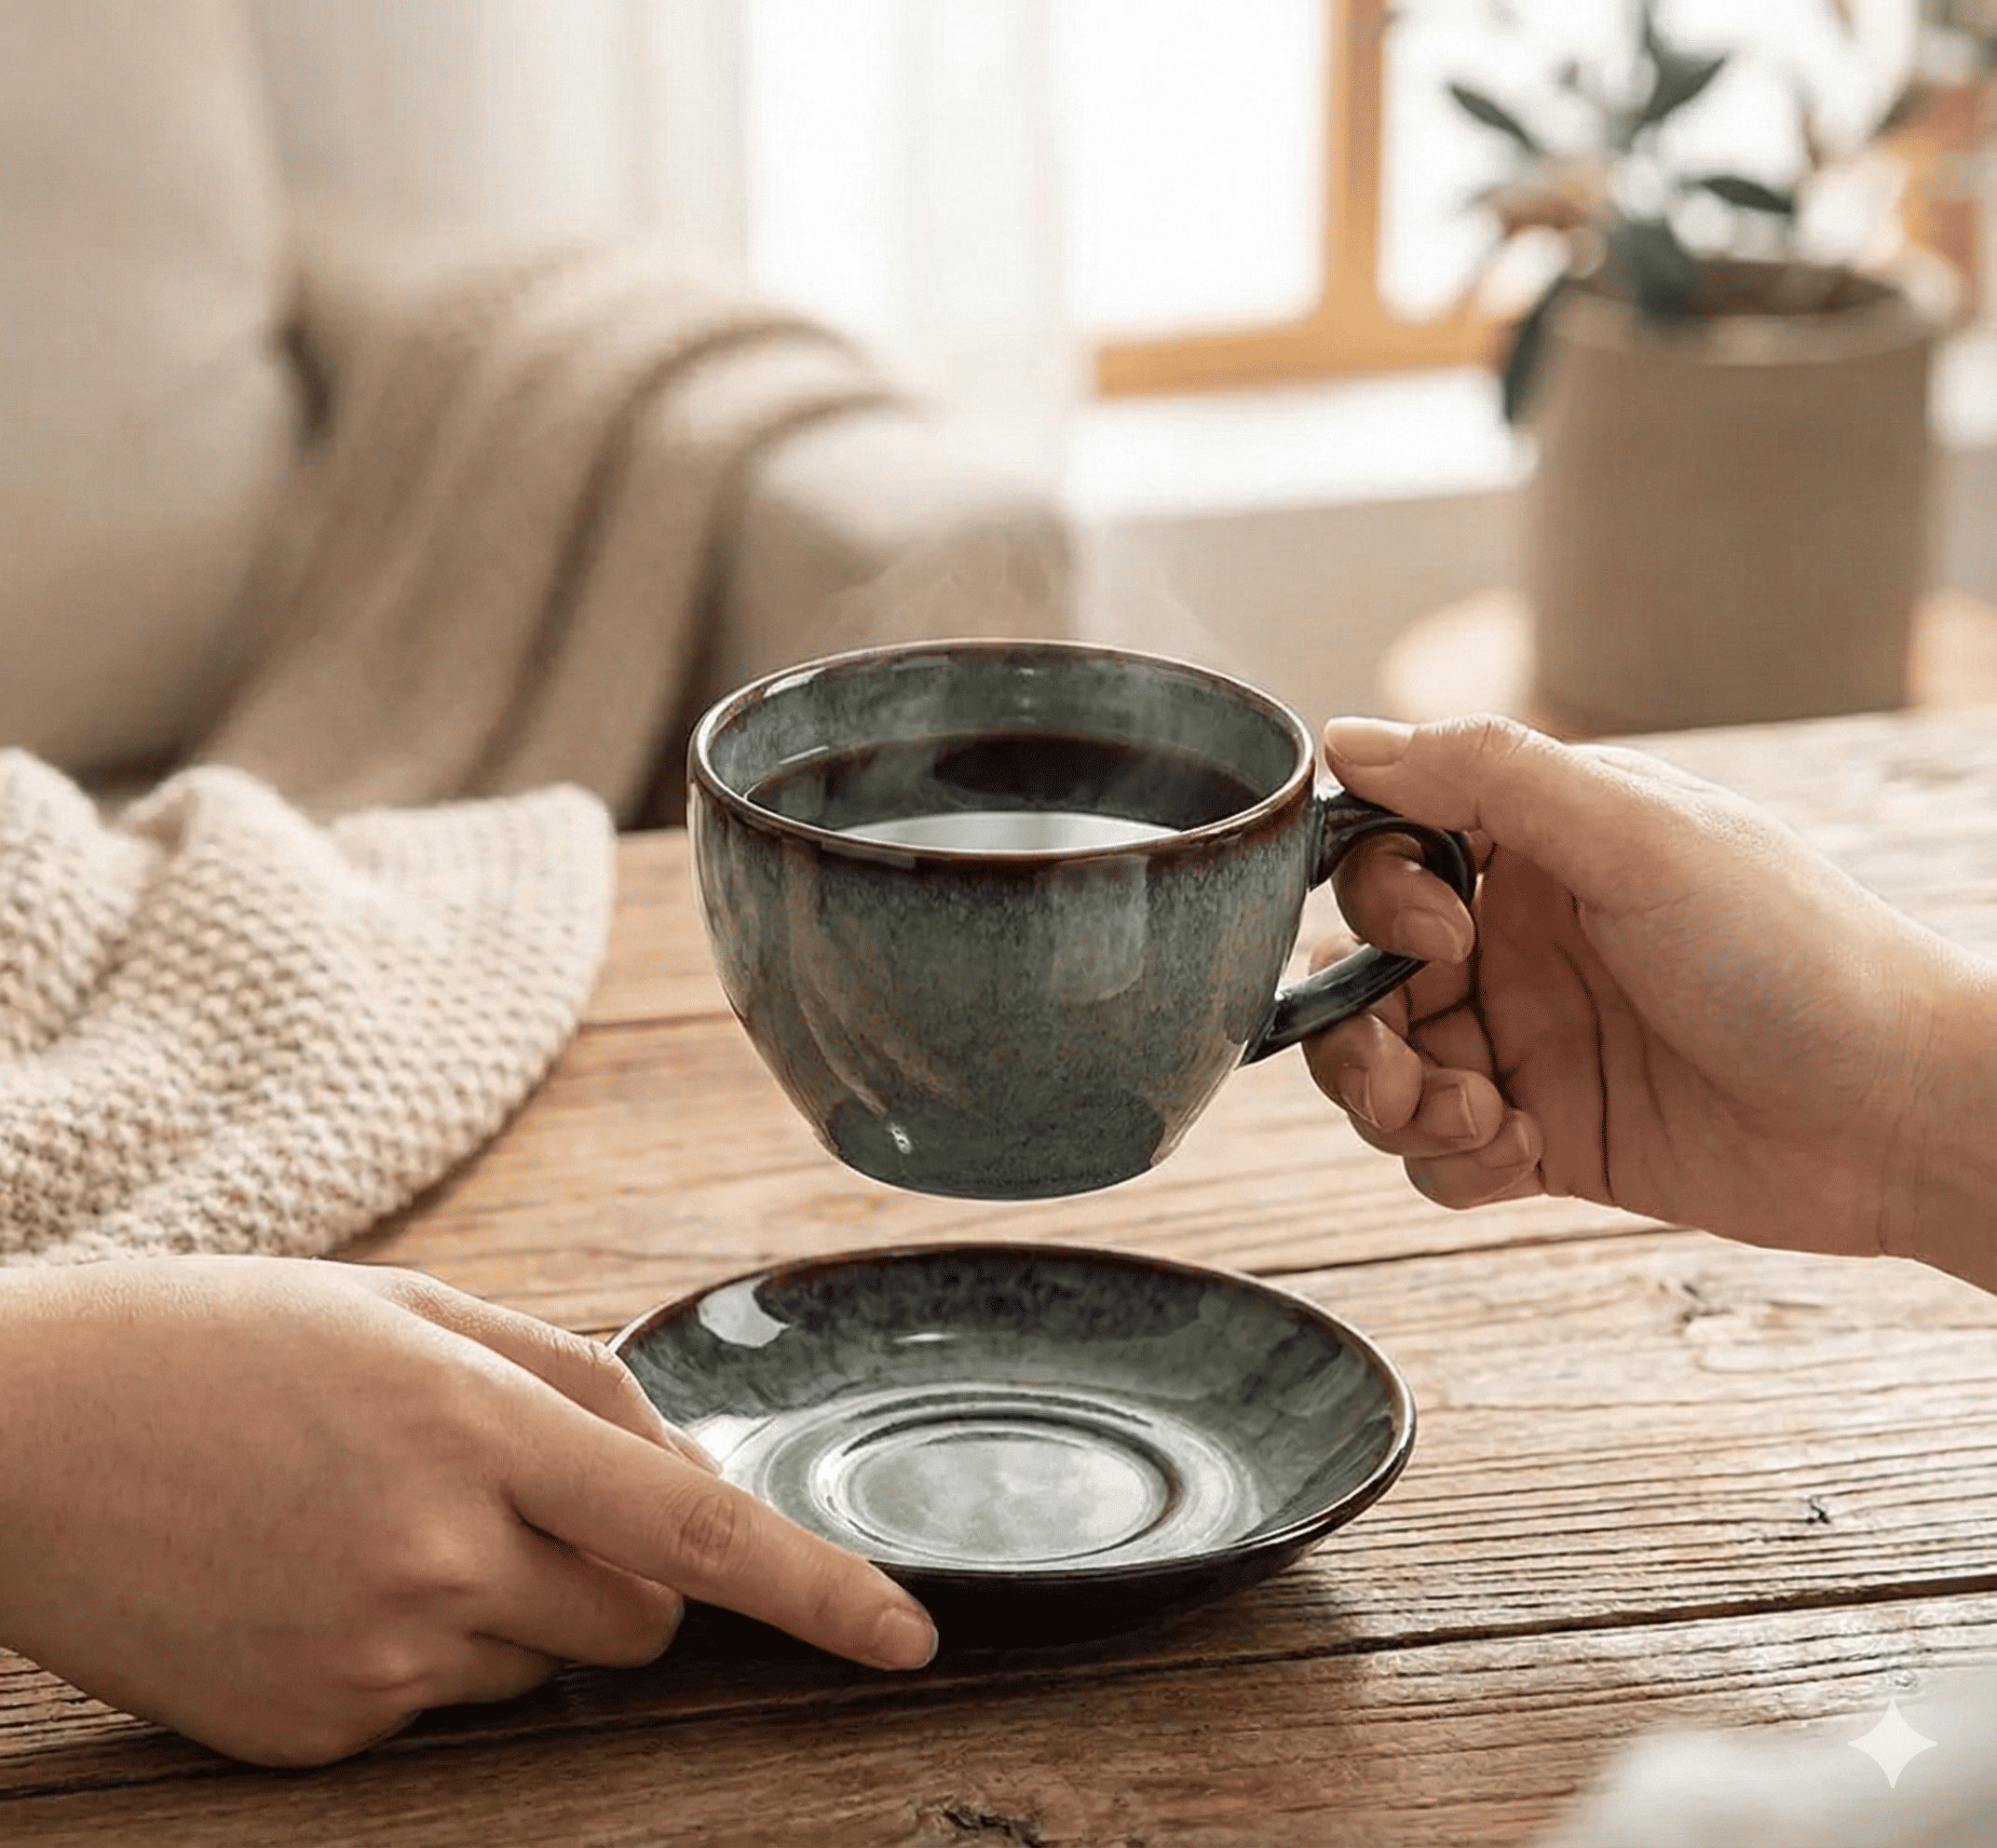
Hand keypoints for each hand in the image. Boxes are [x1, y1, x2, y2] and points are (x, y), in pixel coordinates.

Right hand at [0, 1256, 935, 1765]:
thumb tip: (683, 1473)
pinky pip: (438, 1708)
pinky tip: (321, 1574)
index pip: (693, 1533)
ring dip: (514, 1604)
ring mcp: (366, 1659)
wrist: (18, 1436)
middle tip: (522, 1499)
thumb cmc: (227, 1342)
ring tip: (380, 1517)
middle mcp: (433, 1555)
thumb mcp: (415, 1310)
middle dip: (629, 1576)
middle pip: (638, 1619)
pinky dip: (421, 1649)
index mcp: (471, 1425)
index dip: (819, 1592)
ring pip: (541, 1666)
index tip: (910, 1639)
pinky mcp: (307, 1736)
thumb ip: (574, 1381)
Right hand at [1310, 716, 1996, 1283]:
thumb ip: (1487, 773)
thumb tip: (1342, 738)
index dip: (1375, 904)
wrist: (1901, 1113)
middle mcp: (1516, 942)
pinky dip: (1453, 1162)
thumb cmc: (1796, 956)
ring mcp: (1528, 1042)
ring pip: (1381, 1071)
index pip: (1382, 858)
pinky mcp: (1545, 1136)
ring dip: (1398, 1105)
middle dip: (1354, 1031)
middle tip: (1401, 1073)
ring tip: (1480, 1119)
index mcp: (1534, 849)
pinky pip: (1437, 1155)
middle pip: (1358, 978)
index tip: (1444, 938)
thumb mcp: (1639, 836)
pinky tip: (1523, 1155)